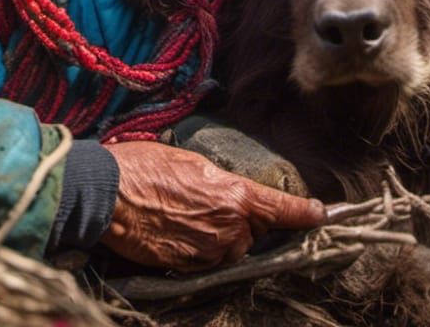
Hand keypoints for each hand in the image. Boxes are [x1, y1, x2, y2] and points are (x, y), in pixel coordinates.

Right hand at [100, 141, 324, 271]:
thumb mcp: (191, 161)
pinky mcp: (188, 268)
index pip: (280, 209)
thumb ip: (221, 182)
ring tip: (187, 211)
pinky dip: (199, 247)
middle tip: (211, 200)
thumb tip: (231, 192)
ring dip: (219, 234)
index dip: (304, 213)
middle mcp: (229, 228)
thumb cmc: (146, 167)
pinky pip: (206, 259)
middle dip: (243, 219)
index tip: (320, 213)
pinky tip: (177, 226)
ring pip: (229, 247)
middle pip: (252, 231)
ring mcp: (208, 252)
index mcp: (234, 196)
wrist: (109, 194)